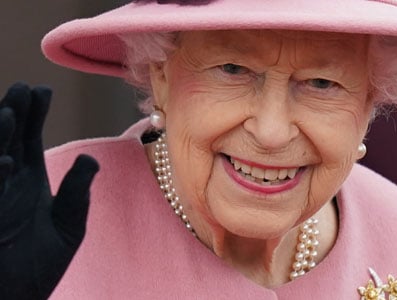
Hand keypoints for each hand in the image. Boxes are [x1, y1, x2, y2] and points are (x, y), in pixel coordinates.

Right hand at [0, 83, 98, 299]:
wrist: (19, 298)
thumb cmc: (42, 265)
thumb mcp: (69, 226)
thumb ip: (77, 192)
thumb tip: (90, 158)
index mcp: (29, 182)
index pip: (27, 139)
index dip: (34, 114)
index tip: (43, 89)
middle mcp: (7, 183)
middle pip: (7, 140)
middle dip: (14, 114)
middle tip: (24, 89)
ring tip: (12, 113)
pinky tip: (7, 160)